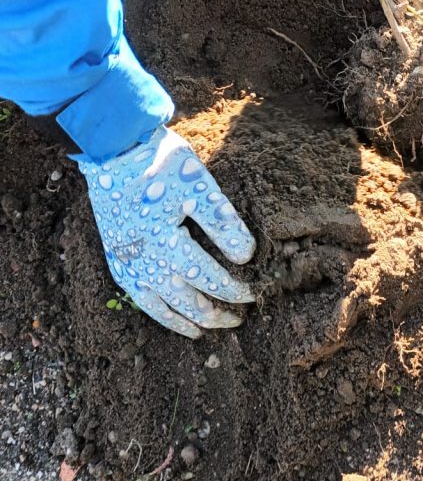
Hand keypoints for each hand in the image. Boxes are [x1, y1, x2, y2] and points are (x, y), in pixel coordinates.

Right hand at [78, 127, 255, 337]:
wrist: (113, 149)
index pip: (206, 277)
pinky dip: (157, 312)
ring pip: (159, 306)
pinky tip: (170, 316)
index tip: (252, 294)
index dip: (232, 290)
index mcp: (165, 242)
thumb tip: (244, 258)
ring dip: (186, 321)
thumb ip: (223, 223)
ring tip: (206, 331)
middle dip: (214, 313)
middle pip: (185, 299)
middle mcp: (143, 260)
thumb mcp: (199, 187)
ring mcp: (126, 262)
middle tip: (238, 320)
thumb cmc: (161, 164)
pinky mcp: (116, 259)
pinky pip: (138, 297)